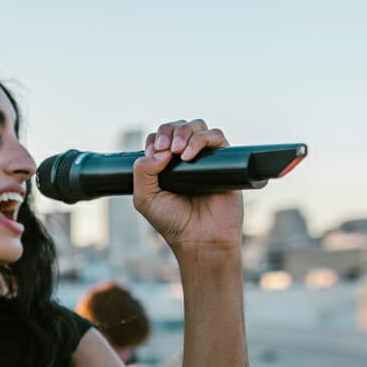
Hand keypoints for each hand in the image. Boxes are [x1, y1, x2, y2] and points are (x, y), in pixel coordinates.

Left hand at [133, 120, 243, 255]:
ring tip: (177, 151)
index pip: (159, 138)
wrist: (200, 239)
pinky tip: (189, 156)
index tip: (151, 153)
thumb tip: (160, 150)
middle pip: (177, 126)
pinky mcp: (224, 162)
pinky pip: (217, 137)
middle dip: (168, 132)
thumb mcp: (145, 199)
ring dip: (184, 132)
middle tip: (164, 148)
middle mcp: (185, 159)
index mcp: (166, 165)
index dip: (154, 139)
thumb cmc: (173, 222)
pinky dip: (202, 139)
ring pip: (197, 126)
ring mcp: (205, 159)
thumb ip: (142, 172)